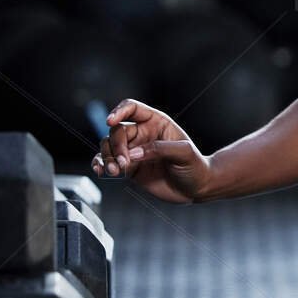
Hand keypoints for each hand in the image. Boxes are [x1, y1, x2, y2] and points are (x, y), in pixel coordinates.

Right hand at [90, 98, 211, 204]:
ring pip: (109, 146)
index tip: (110, 121)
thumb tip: (133, 154)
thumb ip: (159, 149)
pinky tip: (101, 171)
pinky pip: (108, 161)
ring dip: (106, 157)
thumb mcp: (184, 153)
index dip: (119, 111)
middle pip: (117, 131)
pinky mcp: (128, 166)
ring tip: (115, 171)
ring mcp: (134, 150)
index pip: (132, 108)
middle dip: (116, 146)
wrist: (196, 189)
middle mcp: (142, 133)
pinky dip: (100, 164)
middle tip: (123, 163)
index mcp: (156, 122)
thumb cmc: (195, 166)